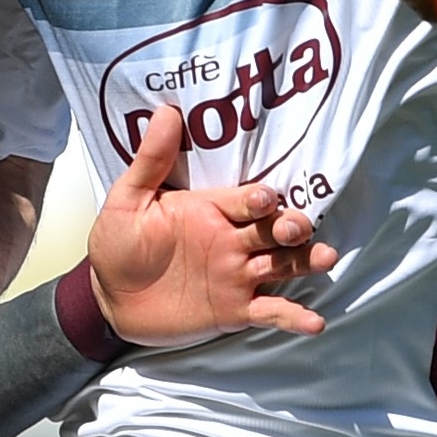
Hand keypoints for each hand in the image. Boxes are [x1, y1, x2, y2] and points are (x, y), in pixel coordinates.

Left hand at [86, 102, 330, 344]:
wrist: (110, 299)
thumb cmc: (118, 245)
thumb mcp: (127, 201)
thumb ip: (150, 162)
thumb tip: (165, 112)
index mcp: (211, 209)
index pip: (244, 199)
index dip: (257, 198)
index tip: (265, 198)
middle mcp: (232, 239)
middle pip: (273, 229)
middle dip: (289, 225)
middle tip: (295, 228)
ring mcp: (238, 275)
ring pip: (282, 264)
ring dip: (306, 261)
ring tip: (327, 259)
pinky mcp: (236, 309)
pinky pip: (270, 311)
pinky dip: (293, 316)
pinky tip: (315, 323)